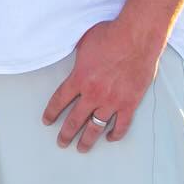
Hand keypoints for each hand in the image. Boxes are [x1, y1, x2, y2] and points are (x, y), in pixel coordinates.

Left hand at [43, 18, 161, 152]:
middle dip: (66, 134)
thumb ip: (77, 59)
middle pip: (75, 120)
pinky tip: (110, 138)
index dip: (51, 113)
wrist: (136, 37)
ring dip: (87, 140)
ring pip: (96, 127)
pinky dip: (116, 134)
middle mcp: (93, 94)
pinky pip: (122, 124)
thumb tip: (73, 60)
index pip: (59, 101)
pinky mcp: (130, 103)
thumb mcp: (83, 43)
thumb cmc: (110, 35)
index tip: (47, 122)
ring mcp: (112, 101)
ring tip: (81, 148)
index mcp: (78, 79)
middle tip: (61, 143)